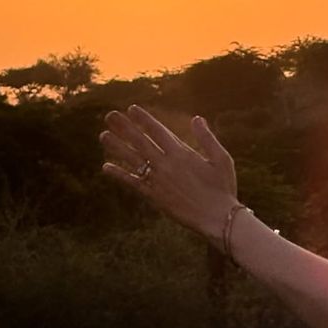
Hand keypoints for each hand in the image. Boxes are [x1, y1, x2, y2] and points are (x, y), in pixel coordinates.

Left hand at [100, 105, 237, 239]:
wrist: (217, 218)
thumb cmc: (223, 187)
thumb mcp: (222, 158)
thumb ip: (207, 137)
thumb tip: (196, 118)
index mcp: (182, 153)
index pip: (158, 131)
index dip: (143, 119)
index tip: (131, 109)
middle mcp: (166, 165)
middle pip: (140, 141)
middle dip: (124, 127)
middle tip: (110, 115)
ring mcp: (158, 181)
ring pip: (132, 160)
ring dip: (117, 147)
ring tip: (103, 135)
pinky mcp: (154, 197)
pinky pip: (133, 183)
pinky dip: (119, 175)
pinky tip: (106, 167)